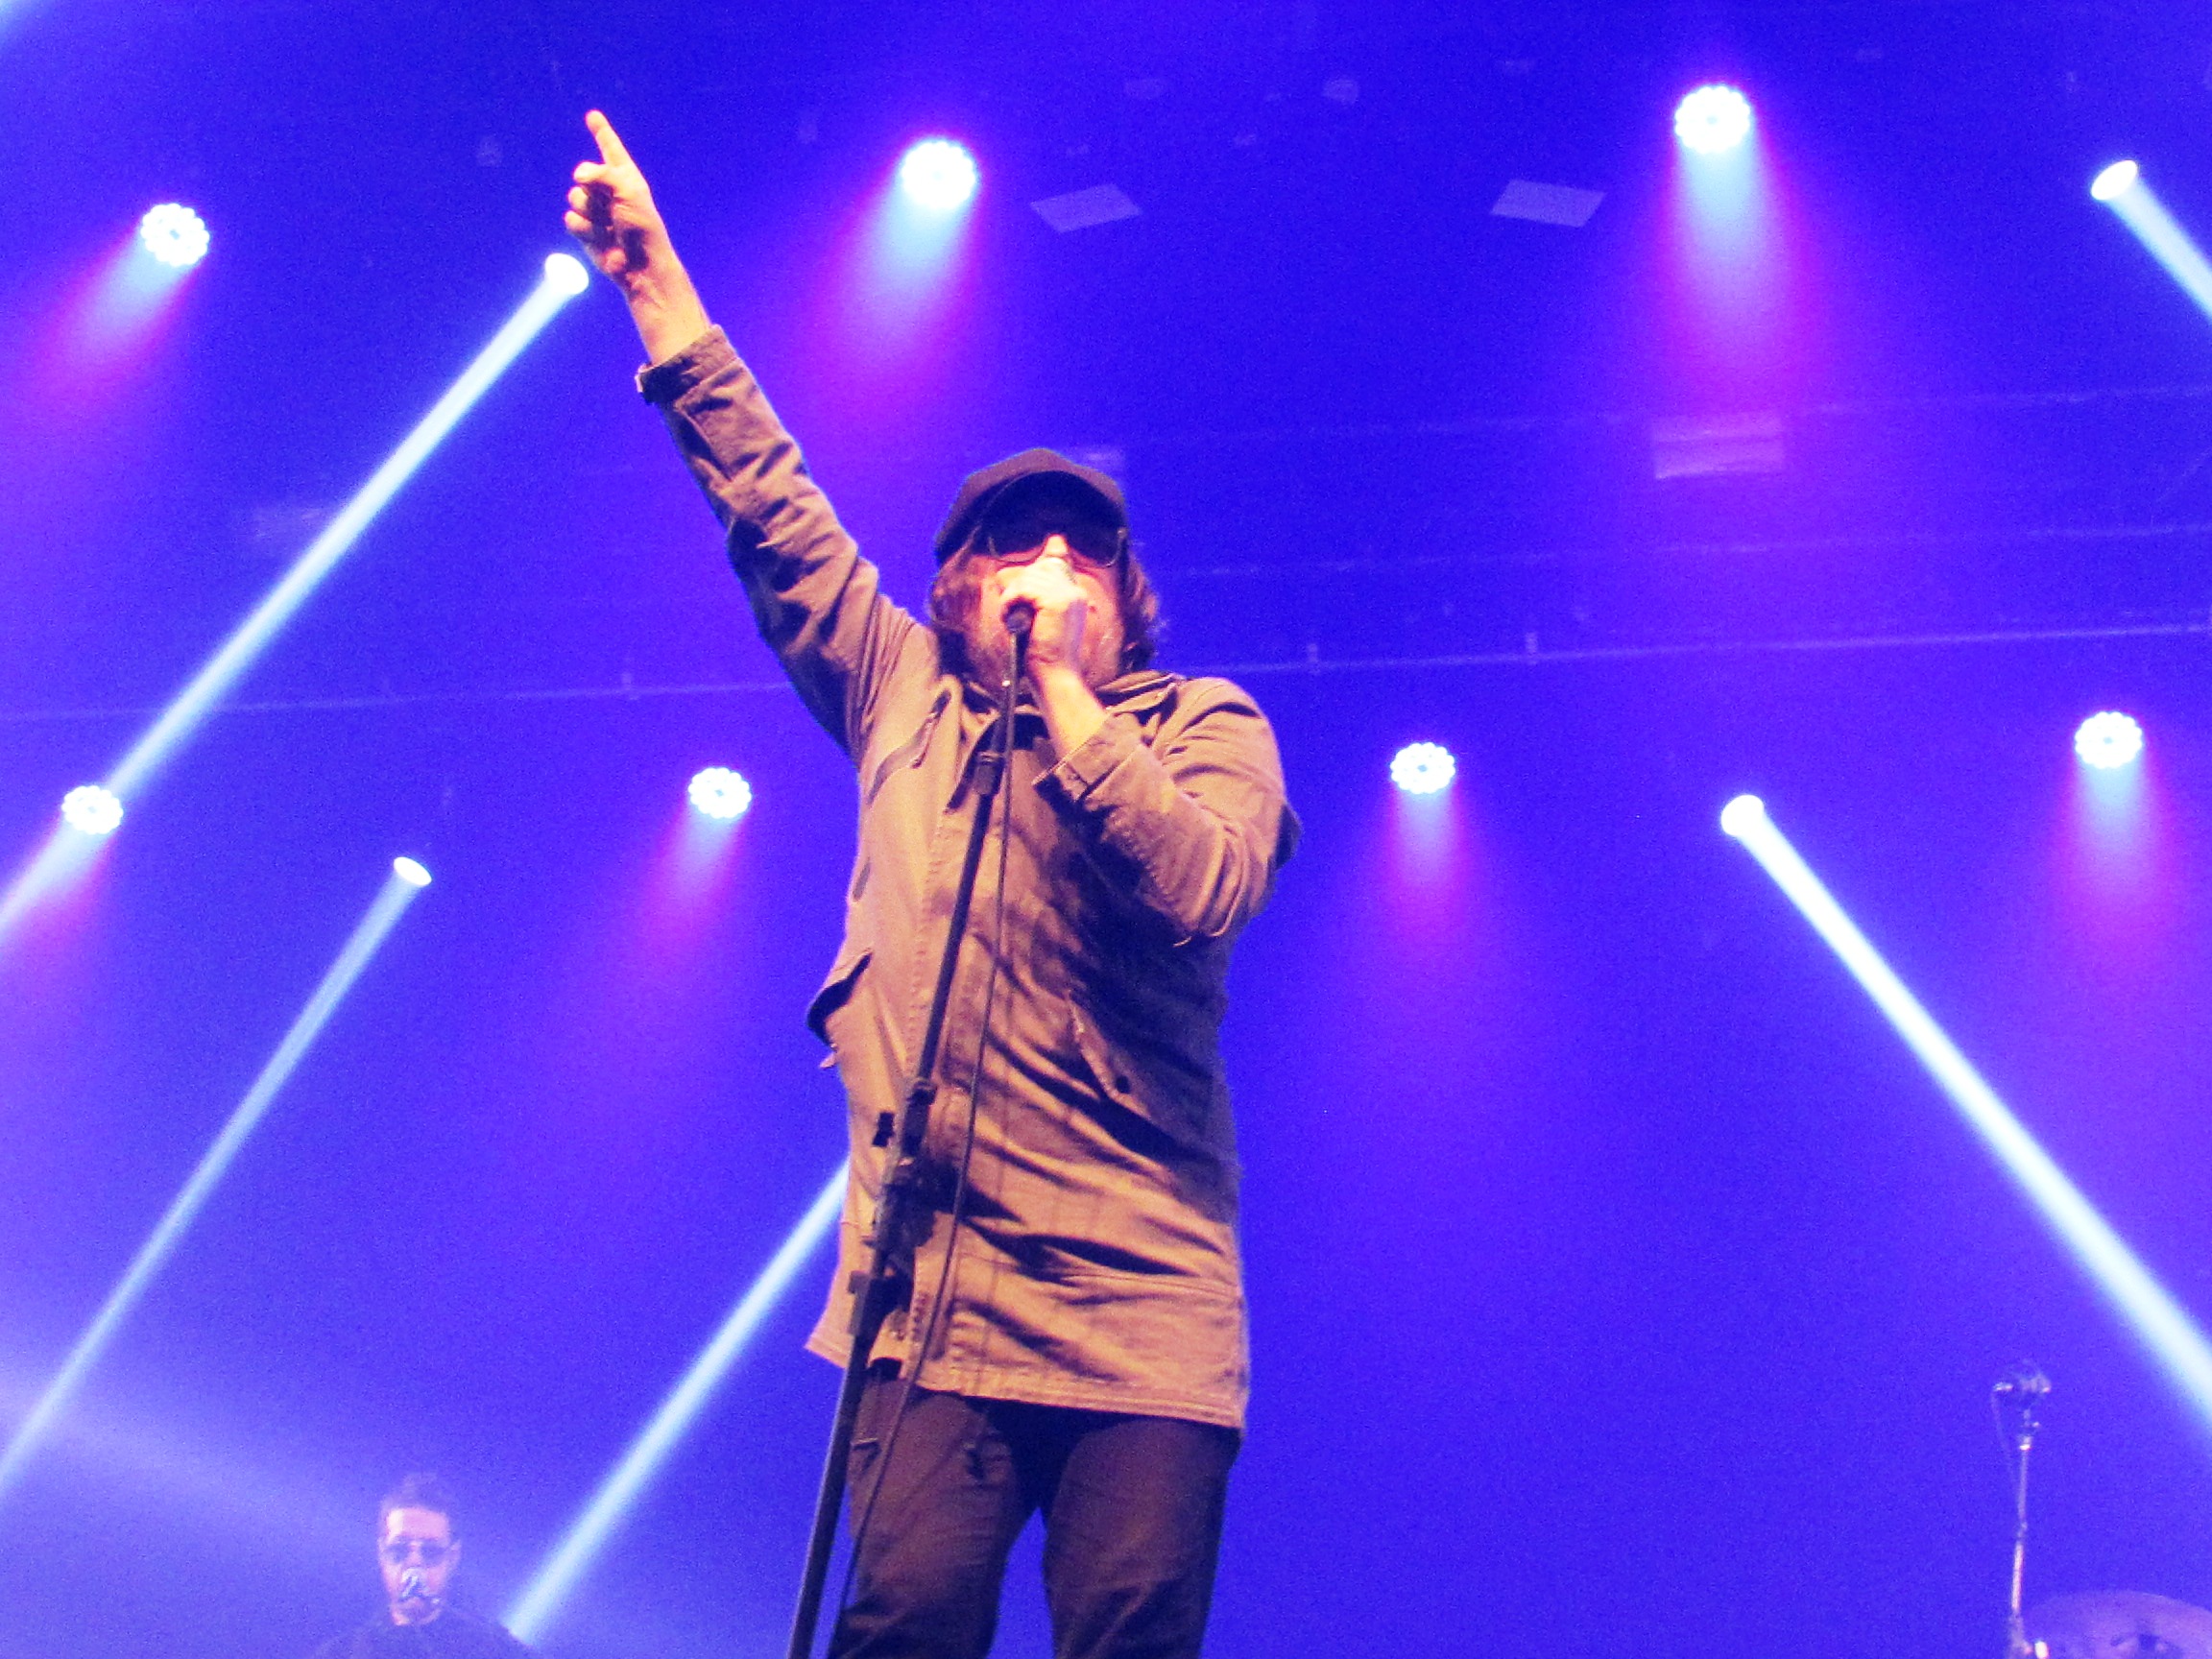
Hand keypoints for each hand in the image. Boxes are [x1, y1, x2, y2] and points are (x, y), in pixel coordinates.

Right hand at [564, 111, 708, 360]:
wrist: (639, 264)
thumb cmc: (641, 226)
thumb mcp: (627, 190)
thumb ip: (602, 174)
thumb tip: (578, 176)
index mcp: (625, 177)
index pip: (610, 149)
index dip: (602, 132)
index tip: (593, 116)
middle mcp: (608, 190)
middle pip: (583, 174)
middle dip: (592, 189)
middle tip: (613, 208)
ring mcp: (595, 210)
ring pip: (574, 197)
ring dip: (589, 211)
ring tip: (608, 226)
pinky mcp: (585, 230)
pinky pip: (570, 219)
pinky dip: (584, 229)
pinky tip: (601, 239)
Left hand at [995, 556, 1090, 679]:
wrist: (1056, 676)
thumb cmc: (1046, 655)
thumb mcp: (1043, 621)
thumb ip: (1037, 599)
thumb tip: (1014, 580)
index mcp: (1076, 596)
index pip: (1050, 566)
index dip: (1029, 578)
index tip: (1016, 598)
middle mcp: (1075, 592)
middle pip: (1037, 569)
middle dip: (1018, 587)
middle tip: (1010, 611)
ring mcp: (1068, 596)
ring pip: (1029, 578)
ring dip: (1012, 596)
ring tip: (1008, 616)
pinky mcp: (1056, 602)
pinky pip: (1023, 589)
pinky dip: (1010, 601)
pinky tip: (1008, 617)